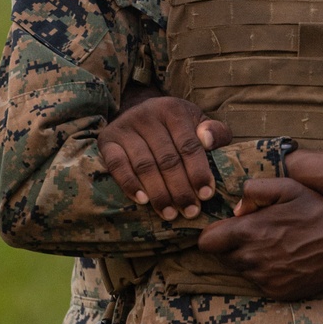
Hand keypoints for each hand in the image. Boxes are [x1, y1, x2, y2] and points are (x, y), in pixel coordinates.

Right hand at [98, 91, 230, 220]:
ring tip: (169, 213)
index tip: (206, 195)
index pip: (189, 145)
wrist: (137, 110)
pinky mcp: (107, 140)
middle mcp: (148, 115)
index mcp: (173, 110)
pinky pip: (117, 165)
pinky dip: (129, 184)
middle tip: (190, 211)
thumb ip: (215, 132)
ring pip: (144, 165)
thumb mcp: (198, 122)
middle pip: (167, 159)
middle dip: (180, 189)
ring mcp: (125, 126)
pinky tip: (142, 200)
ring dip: (158, 192)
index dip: (198, 172)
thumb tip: (208, 141)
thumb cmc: (175, 126)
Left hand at [198, 179, 322, 300]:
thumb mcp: (288, 187)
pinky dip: (265, 272)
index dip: (212, 234)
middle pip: (221, 257)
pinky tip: (284, 258)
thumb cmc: (318, 209)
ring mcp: (265, 279)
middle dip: (230, 246)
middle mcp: (253, 259)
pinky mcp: (277, 293)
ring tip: (273, 244)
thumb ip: (254, 190)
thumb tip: (236, 208)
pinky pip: (258, 283)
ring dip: (247, 259)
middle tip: (253, 234)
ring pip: (240, 270)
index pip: (206, 242)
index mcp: (250, 232)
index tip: (224, 229)